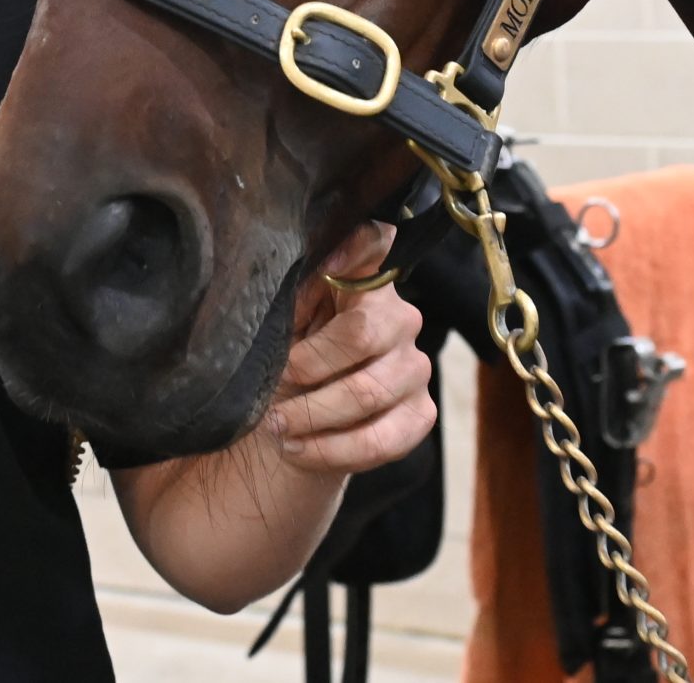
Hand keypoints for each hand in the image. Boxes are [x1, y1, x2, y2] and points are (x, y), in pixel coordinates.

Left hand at [261, 221, 436, 474]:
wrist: (304, 414)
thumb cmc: (292, 354)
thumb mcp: (283, 320)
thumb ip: (289, 296)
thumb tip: (273, 272)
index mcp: (364, 282)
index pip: (374, 243)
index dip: (354, 247)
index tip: (326, 263)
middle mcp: (400, 317)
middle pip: (362, 335)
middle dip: (308, 368)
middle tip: (272, 387)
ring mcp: (415, 367)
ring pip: (368, 394)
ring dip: (313, 416)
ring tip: (277, 427)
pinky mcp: (421, 414)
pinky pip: (382, 440)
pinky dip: (333, 450)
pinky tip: (300, 449)